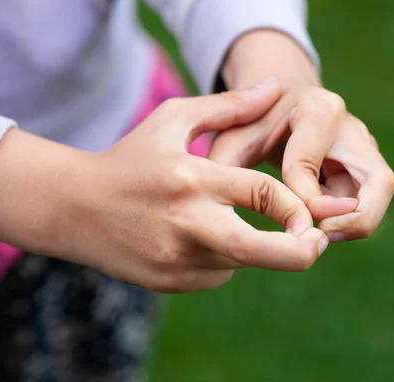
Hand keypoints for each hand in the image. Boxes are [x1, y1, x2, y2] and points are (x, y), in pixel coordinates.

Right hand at [65, 79, 327, 292]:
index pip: (263, 194)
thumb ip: (229, 106)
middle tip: (319, 244)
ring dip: (253, 246)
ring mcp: (176, 258)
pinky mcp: (170, 282)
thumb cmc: (130, 158)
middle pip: (258, 250)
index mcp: (192, 179)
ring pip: (241, 261)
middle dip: (302, 253)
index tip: (310, 212)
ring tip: (223, 219)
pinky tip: (196, 237)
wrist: (74, 208)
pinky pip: (218, 274)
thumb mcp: (172, 119)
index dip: (299, 207)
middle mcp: (186, 223)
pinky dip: (224, 258)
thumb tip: (276, 88)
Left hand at [209, 84, 393, 242]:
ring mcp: (366, 148)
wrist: (282, 105)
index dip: (296, 198)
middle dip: (352, 220)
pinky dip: (347, 221)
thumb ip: (226, 167)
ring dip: (351, 223)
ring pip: (379, 197)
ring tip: (314, 236)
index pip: (308, 162)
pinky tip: (316, 226)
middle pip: (379, 182)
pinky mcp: (367, 167)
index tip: (284, 216)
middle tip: (318, 238)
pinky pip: (369, 203)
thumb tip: (225, 212)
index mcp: (317, 110)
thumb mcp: (234, 137)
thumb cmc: (255, 124)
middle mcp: (352, 128)